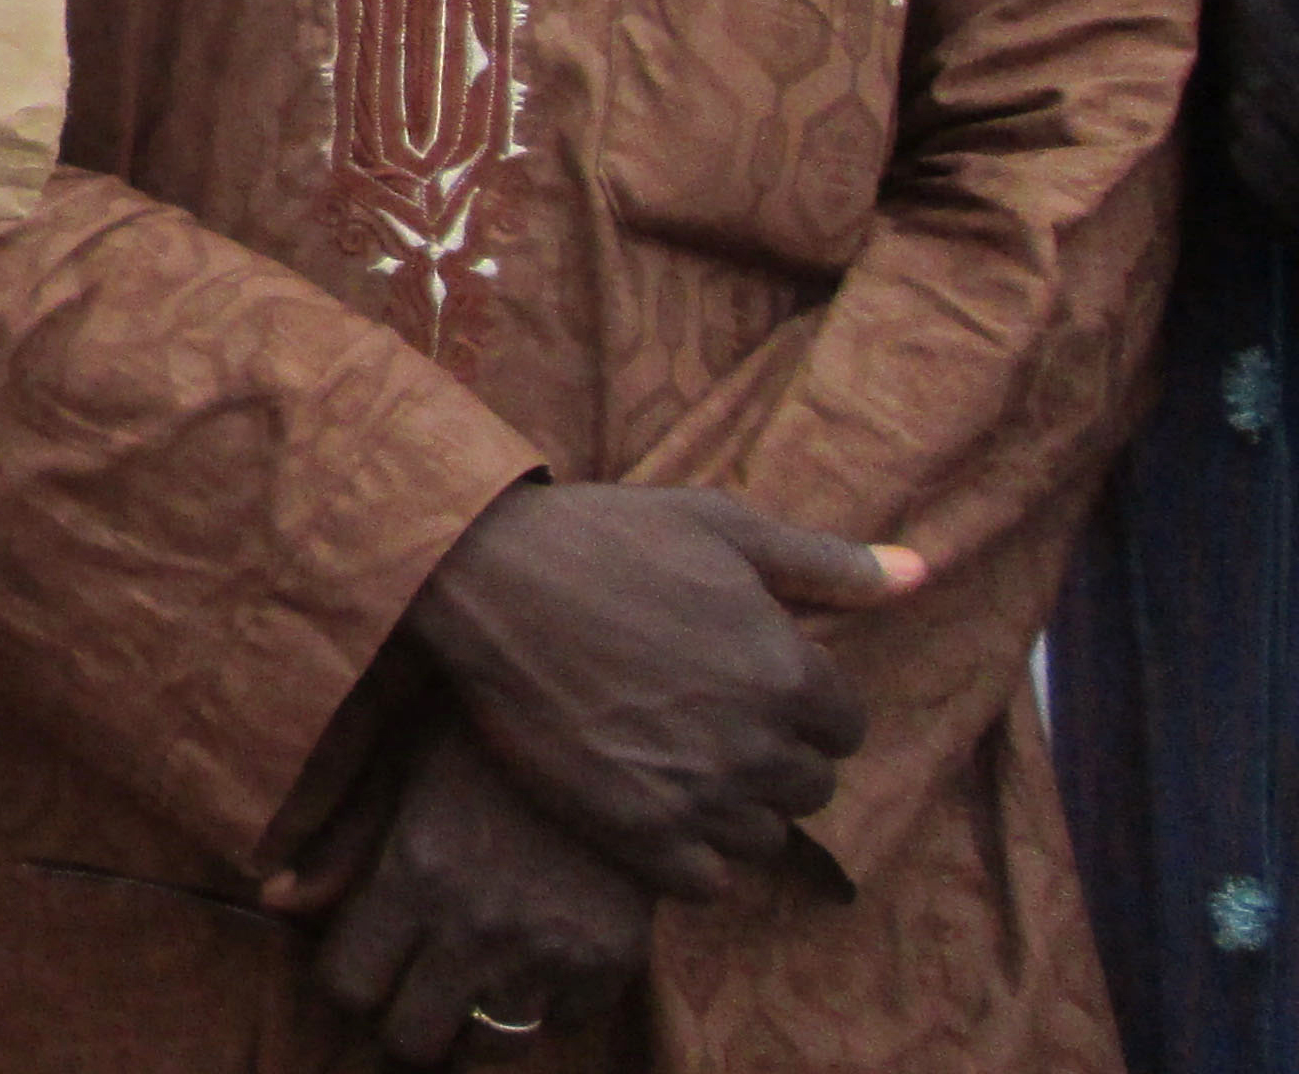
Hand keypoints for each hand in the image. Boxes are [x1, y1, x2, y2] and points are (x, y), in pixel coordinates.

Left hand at [313, 721, 651, 1063]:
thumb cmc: (486, 730)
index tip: (360, 960)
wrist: (613, 718)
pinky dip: (546, 1003)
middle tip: (409, 989)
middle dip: (399, 1019)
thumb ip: (337, 840)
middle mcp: (480, 927)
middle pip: (412, 1041)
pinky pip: (563, 1023)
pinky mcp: (615, 960)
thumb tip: (272, 902)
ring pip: (490, 1052)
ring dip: (469, 1027)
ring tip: (466, 987)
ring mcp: (553, 951)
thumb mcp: (398, 759)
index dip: (346, 980)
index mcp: (416, 874)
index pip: (349, 987)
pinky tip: (535, 955)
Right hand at [404, 482, 922, 896]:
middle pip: (811, 786)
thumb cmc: (606, 540)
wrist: (485, 577)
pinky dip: (694, 856)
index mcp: (791, 673)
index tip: (752, 683)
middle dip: (775, 756)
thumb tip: (921, 573)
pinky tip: (657, 807)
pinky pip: (706, 881)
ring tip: (681, 762)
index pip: (847, 727)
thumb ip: (828, 563)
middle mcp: (756, 744)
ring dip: (736, 807)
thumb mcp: (723, 527)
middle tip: (710, 720)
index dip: (804, 704)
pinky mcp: (634, 830)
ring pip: (762, 836)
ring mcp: (695, 794)